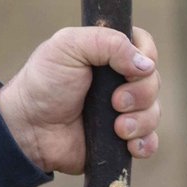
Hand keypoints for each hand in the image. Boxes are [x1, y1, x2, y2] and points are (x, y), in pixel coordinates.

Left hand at [0, 25, 161, 175]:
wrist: (31, 129)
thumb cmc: (43, 83)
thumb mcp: (67, 47)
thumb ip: (107, 43)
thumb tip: (147, 65)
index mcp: (107, 54)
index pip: (144, 46)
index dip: (146, 56)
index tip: (129, 68)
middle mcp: (119, 80)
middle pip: (154, 82)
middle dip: (141, 94)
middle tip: (115, 102)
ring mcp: (124, 110)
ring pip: (155, 113)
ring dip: (140, 121)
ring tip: (116, 128)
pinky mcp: (124, 139)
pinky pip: (151, 141)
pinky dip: (144, 143)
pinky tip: (127, 144)